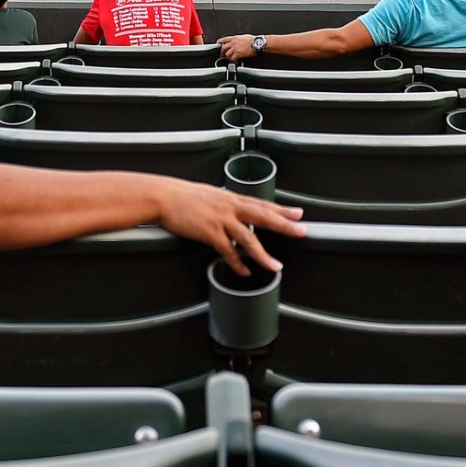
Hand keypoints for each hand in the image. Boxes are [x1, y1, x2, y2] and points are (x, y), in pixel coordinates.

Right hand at [151, 180, 303, 274]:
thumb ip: (226, 203)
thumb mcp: (211, 194)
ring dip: (263, 255)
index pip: (262, 204)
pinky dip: (237, 263)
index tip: (298, 213)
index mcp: (232, 198)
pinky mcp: (209, 232)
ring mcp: (221, 220)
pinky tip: (245, 272)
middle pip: (263, 216)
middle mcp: (230, 207)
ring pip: (248, 238)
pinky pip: (228, 251)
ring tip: (276, 266)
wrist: (164, 196)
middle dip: (284, 225)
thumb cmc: (184, 196)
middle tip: (301, 231)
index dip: (281, 209)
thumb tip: (235, 208)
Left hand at [216, 33, 258, 61]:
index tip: (218, 43)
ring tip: (231, 60)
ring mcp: (235, 48)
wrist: (258, 43)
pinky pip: (232, 58)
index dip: (220, 41)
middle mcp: (234, 42)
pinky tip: (236, 62)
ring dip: (228, 58)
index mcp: (235, 38)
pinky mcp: (238, 53)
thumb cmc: (254, 40)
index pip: (224, 39)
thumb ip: (239, 39)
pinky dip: (233, 61)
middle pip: (224, 48)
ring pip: (227, 54)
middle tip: (222, 55)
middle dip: (222, 52)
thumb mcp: (244, 37)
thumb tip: (239, 41)